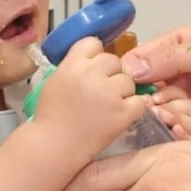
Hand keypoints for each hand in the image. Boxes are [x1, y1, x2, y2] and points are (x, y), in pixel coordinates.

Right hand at [35, 37, 147, 161]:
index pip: (94, 43)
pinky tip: (122, 114)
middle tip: (100, 93)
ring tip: (108, 107)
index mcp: (73, 65)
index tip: (92, 71)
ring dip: (122, 91)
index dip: (95, 57)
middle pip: (114, 61)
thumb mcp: (56, 80)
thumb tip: (94, 60)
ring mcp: (109, 93)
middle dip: (110, 74)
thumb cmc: (50, 116)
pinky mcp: (123, 112)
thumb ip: (74, 66)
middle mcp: (92, 74)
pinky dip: (134, 107)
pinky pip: (140, 100)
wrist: (54, 146)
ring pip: (128, 80)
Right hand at [121, 26, 190, 134]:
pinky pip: (174, 127)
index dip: (128, 76)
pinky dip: (179, 129)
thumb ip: (172, 59)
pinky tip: (190, 128)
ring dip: (166, 116)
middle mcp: (173, 72)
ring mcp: (182, 97)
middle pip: (142, 90)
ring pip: (156, 111)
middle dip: (147, 101)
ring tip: (181, 117)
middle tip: (159, 108)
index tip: (127, 93)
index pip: (137, 60)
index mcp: (174, 47)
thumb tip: (132, 68)